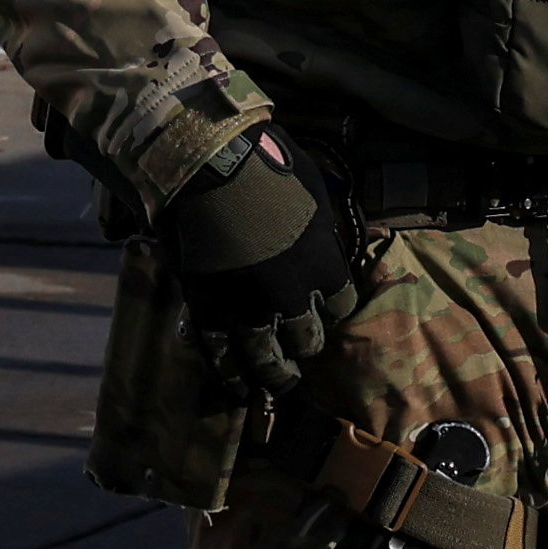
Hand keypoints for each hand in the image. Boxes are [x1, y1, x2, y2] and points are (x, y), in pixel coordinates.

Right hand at [137, 114, 369, 408]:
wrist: (208, 163)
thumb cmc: (264, 163)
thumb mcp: (312, 190)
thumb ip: (318, 225)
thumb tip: (320, 236)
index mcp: (324, 264)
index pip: (341, 303)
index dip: (332, 309)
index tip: (325, 310)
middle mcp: (292, 296)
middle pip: (306, 337)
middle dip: (304, 346)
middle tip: (299, 354)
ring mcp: (248, 307)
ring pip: (264, 357)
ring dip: (270, 374)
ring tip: (272, 386)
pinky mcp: (207, 307)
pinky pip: (219, 351)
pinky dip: (227, 370)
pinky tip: (233, 383)